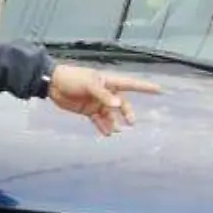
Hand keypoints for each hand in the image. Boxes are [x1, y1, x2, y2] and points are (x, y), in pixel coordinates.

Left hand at [46, 65, 161, 135]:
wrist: (53, 84)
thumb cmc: (72, 78)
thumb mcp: (89, 84)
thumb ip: (103, 95)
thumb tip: (117, 105)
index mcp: (109, 82)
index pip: (131, 84)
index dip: (145, 87)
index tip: (159, 90)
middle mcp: (106, 93)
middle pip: (122, 104)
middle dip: (127, 113)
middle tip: (132, 122)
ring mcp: (97, 102)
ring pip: (111, 115)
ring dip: (114, 122)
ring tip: (116, 131)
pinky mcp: (88, 110)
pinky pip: (99, 120)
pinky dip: (103, 126)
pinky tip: (107, 133)